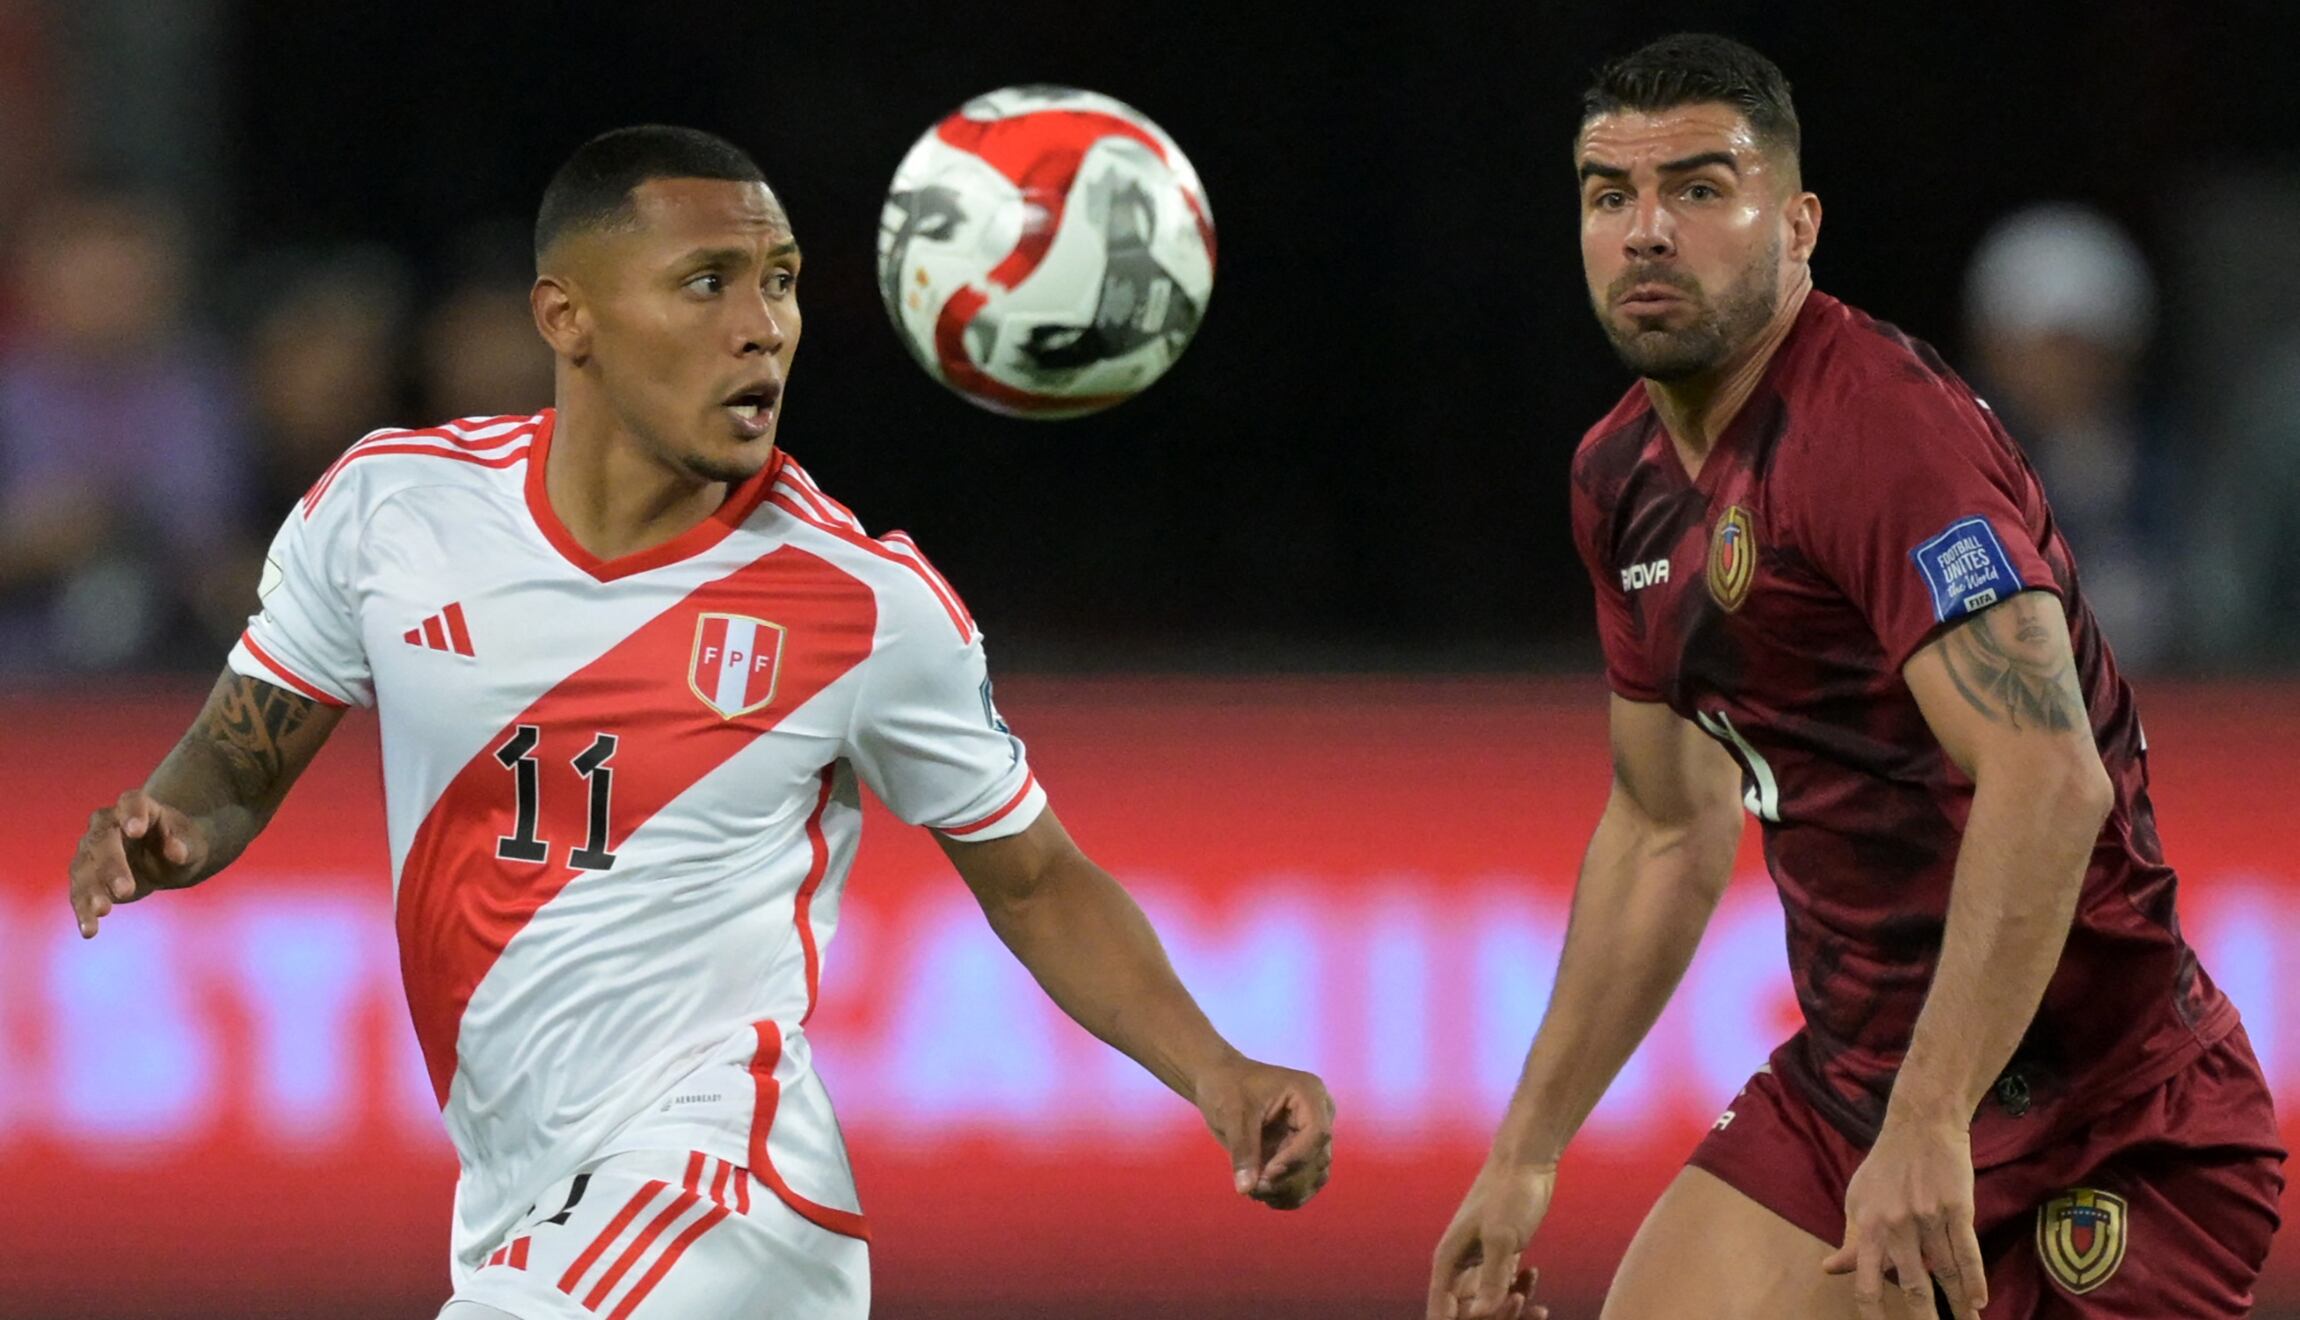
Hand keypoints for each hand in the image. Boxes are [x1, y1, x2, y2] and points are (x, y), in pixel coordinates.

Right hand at [69, 790, 208, 938]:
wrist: (165, 857)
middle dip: (112, 865)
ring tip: (103, 911)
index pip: (132, 802)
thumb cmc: (180, 843)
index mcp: (137, 807)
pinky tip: (89, 930)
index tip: (136, 829)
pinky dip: (83, 911)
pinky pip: (80, 892)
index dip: (132, 813)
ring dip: (91, 890)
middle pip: (103, 840)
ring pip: (85, 868)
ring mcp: (92, 850)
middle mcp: (108, 825)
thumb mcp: (191, 843)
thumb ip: (184, 845)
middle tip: (125, 890)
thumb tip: (177, 853)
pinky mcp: (87, 876)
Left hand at [1194, 1057, 1333, 1208]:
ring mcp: (1311, 1136)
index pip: (1317, 1133)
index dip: (1296, 1158)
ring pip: (1315, 1176)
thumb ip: (1242, 1150)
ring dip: (1288, 1191)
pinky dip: (1286, 1194)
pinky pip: (1304, 1182)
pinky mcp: (1300, 1154)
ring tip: (1255, 1192)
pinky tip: (1261, 1195)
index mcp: (1309, 1094)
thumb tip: (1246, 1189)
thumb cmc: (1226, 1087)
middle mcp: (1318, 1115)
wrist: (1219, 1083)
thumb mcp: (1232, 1114)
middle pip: (1318, 1159)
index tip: (1267, 1173)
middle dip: (1288, 1179)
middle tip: (1254, 1189)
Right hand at [1426, 1159, 1550, 1319]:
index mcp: (1448, 1260)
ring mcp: (1480, 1261)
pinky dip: (1520, 1291)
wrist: (1526, 1161)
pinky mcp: (1500, 1256)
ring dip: (1511, 1310)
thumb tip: (1479, 1317)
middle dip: (1492, 1318)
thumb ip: (1492, 1280)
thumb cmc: (1509, 1193)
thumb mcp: (1502, 1238)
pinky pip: (1504, 1288)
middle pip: (1466, 1312)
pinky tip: (1534, 1274)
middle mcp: (1459, 1265)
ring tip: (1538, 1304)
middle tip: (1518, 1302)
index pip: (1440, 1310)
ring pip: (1488, 1303)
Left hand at [1821, 1114, 1986, 1319]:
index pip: (1867, 1282)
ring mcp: (1929, 1218)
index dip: (1873, 1313)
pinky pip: (1968, 1252)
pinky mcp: (1958, 1208)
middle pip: (1913, 1286)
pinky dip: (1975, 1280)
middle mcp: (1898, 1227)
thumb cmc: (1885, 1166)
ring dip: (1959, 1305)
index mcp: (1869, 1227)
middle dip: (1924, 1319)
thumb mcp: (1857, 1200)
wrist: (1920, 1125)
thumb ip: (1851, 1240)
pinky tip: (1980, 1302)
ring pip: (1946, 1273)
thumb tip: (1831, 1269)